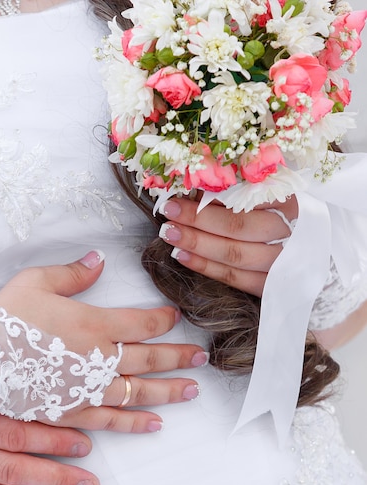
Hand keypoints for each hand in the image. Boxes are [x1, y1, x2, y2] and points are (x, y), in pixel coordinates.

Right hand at [0, 250, 207, 423]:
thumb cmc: (5, 318)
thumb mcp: (36, 282)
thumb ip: (74, 273)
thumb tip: (100, 258)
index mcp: (94, 324)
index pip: (142, 323)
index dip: (163, 320)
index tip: (175, 317)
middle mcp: (99, 359)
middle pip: (150, 358)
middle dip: (179, 357)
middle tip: (202, 358)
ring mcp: (88, 390)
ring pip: (139, 391)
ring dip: (169, 390)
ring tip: (193, 390)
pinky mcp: (74, 412)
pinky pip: (112, 419)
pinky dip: (135, 422)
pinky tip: (155, 424)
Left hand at [156, 196, 298, 297]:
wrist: (328, 268)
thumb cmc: (298, 227)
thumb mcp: (284, 202)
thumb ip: (252, 192)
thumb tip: (207, 185)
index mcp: (297, 205)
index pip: (251, 197)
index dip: (217, 194)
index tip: (188, 187)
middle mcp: (294, 234)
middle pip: (239, 226)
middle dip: (199, 218)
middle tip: (169, 209)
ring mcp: (285, 265)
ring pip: (234, 254)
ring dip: (197, 242)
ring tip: (169, 232)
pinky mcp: (274, 288)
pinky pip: (234, 278)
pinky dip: (205, 266)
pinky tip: (182, 256)